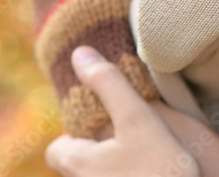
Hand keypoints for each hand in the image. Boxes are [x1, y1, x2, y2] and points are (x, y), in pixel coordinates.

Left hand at [45, 47, 218, 176]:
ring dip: (112, 168)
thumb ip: (108, 84)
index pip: (56, 149)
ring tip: (142, 159)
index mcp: (77, 165)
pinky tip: (150, 174)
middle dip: (96, 154)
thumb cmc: (162, 172)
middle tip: (126, 140)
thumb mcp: (137, 118)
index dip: (76, 135)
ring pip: (97, 176)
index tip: (102, 125)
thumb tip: (79, 53)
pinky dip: (126, 176)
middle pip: (77, 166)